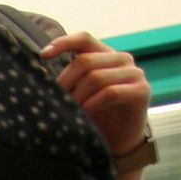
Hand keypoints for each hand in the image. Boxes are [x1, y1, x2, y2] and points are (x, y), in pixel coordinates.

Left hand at [43, 31, 151, 155]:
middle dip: (65, 82)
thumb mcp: (79, 92)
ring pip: (96, 77)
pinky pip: (110, 93)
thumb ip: (69, 79)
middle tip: (55, 100)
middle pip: (85, 61)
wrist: (119, 141)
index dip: (64, 43)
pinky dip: (92, 104)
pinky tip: (83, 113)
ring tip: (69, 110)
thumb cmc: (96, 115)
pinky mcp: (141, 91)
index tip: (43, 55)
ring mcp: (134, 73)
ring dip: (77, 96)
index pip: (84, 38)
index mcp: (105, 54)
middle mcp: (122, 59)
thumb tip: (39, 72)